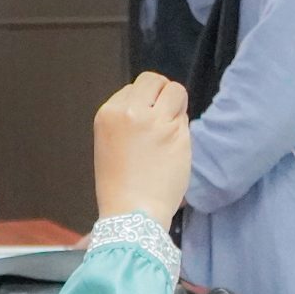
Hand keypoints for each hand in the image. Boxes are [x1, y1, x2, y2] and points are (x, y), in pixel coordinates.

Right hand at [93, 73, 192, 229]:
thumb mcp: (110, 142)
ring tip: (169, 131)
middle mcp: (131, 112)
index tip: (144, 122)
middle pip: (154, 80)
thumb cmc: (120, 185)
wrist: (132, 213)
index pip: (133, 88)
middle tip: (162, 117)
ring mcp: (156, 121)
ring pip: (175, 91)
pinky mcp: (178, 133)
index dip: (143, 103)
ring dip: (176, 106)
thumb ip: (127, 118)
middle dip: (162, 94)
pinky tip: (173, 148)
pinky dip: (182, 128)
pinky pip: (185, 117)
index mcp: (109, 113)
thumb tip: (151, 102)